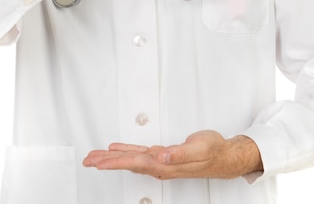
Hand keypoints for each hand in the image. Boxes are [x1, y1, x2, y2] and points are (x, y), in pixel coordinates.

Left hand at [83, 131, 262, 179]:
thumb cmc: (213, 152)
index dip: (115, 162)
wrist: (224, 156)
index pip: (133, 163)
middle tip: (88, 160)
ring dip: (113, 158)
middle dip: (106, 162)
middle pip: (127, 163)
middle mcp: (159, 164)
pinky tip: (118, 149)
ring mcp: (161, 161)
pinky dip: (126, 151)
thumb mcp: (198, 149)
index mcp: (164, 164)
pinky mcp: (164, 155)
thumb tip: (160, 156)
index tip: (98, 162)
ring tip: (96, 156)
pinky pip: (139, 154)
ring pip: (131, 159)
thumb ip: (179, 154)